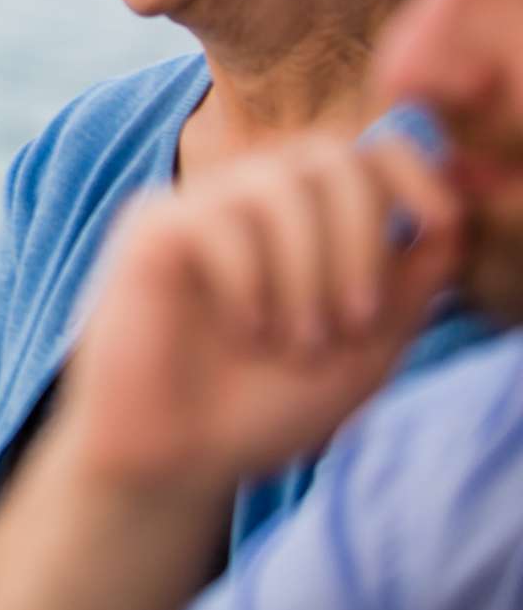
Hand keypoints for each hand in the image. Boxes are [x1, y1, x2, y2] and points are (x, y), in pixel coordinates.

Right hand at [65, 138, 462, 493]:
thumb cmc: (268, 405)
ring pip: (276, 183)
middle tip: (354, 320)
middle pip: (329, 156)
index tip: (440, 223)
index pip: (367, 153)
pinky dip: (249, 280)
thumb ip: (414, 280)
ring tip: (298, 341)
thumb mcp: (369, 346)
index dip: (415, 173)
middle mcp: (253, 201)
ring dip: (308, 268)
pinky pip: (216, 218)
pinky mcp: (151, 227)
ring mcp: (200, 208)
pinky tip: (244, 329)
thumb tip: (458, 212)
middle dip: (360, 237)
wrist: (179, 455)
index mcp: (309, 223)